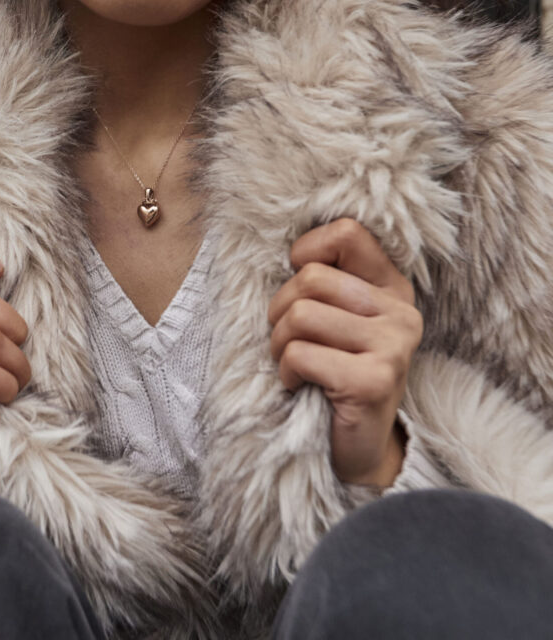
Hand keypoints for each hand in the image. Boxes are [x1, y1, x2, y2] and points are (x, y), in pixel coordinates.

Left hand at [267, 219, 422, 488]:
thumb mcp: (337, 318)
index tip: (301, 289)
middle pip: (310, 278)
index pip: (347, 233)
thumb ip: (326, 279)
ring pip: (300, 315)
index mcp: (392, 287)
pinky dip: (286, 371)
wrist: (358, 448)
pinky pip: (300, 354)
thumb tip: (288, 248)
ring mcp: (392, 346)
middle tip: (288, 339)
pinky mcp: (374, 381)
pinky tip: (300, 385)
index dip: (307, 251)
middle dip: (281, 310)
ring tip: (293, 362)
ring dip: (279, 343)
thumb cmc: (335, 372)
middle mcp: (401, 312)